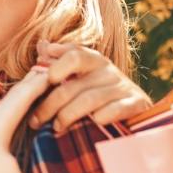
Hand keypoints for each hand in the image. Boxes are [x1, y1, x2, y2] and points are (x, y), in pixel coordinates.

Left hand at [30, 42, 151, 132]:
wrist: (136, 108)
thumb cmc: (98, 92)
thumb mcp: (81, 76)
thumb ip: (60, 62)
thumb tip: (42, 45)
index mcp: (93, 60)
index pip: (74, 54)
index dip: (57, 65)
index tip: (46, 81)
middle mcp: (108, 70)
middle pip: (72, 85)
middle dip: (50, 104)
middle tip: (36, 120)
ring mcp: (123, 86)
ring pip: (88, 100)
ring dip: (67, 115)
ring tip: (55, 127)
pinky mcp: (135, 103)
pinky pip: (113, 110)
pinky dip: (98, 118)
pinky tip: (88, 125)